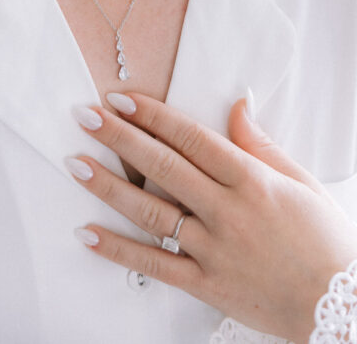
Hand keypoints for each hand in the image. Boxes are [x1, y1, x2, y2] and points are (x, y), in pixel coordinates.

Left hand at [68, 93, 356, 342]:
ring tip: (75, 163)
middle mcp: (227, 210)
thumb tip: (236, 103)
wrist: (343, 308)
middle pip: (162, 166)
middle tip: (84, 115)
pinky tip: (86, 233)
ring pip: (151, 212)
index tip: (120, 97)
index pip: (190, 137)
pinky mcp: (206, 283)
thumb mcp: (299, 181)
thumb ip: (260, 143)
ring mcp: (213, 249)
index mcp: (250, 179)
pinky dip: (118, 250)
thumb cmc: (323, 239)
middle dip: (119, 137)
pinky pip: (154, 264)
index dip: (151, 114)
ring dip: (108, 186)